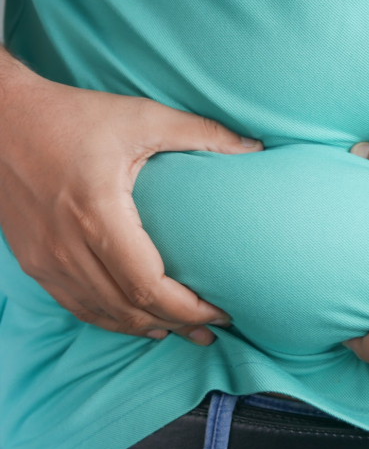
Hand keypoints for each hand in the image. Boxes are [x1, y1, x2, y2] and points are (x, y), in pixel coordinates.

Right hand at [0, 65, 262, 345]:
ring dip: (145, 327)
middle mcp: (66, 245)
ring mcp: (45, 258)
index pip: (149, 285)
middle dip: (177, 324)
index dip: (189, 308)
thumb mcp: (142, 116)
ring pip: (102, 314)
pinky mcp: (33, 260)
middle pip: (129, 308)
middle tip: (212, 330)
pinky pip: (76, 305)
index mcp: (97, 212)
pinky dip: (111, 320)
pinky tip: (136, 322)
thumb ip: (202, 133)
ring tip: (182, 332)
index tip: (221, 312)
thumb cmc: (72, 115)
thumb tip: (254, 148)